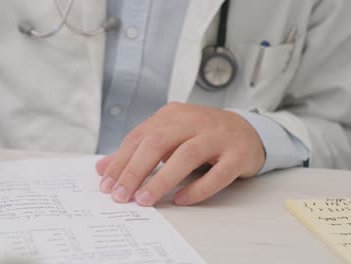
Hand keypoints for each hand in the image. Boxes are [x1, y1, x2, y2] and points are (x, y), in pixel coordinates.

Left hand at [95, 102, 264, 205]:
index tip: (106, 185)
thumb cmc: (200, 136)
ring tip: (144, 200)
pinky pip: (217, 174)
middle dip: (135, 170)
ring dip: (161, 180)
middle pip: (158, 143)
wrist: (247, 130)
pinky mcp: (237, 154)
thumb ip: (137, 151)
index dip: (120, 161)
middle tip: (121, 196)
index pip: (139, 137)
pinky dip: (197, 188)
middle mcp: (193, 121)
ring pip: (186, 155)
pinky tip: (180, 199)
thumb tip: (103, 168)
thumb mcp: (167, 136)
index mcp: (171, 115)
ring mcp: (217, 136)